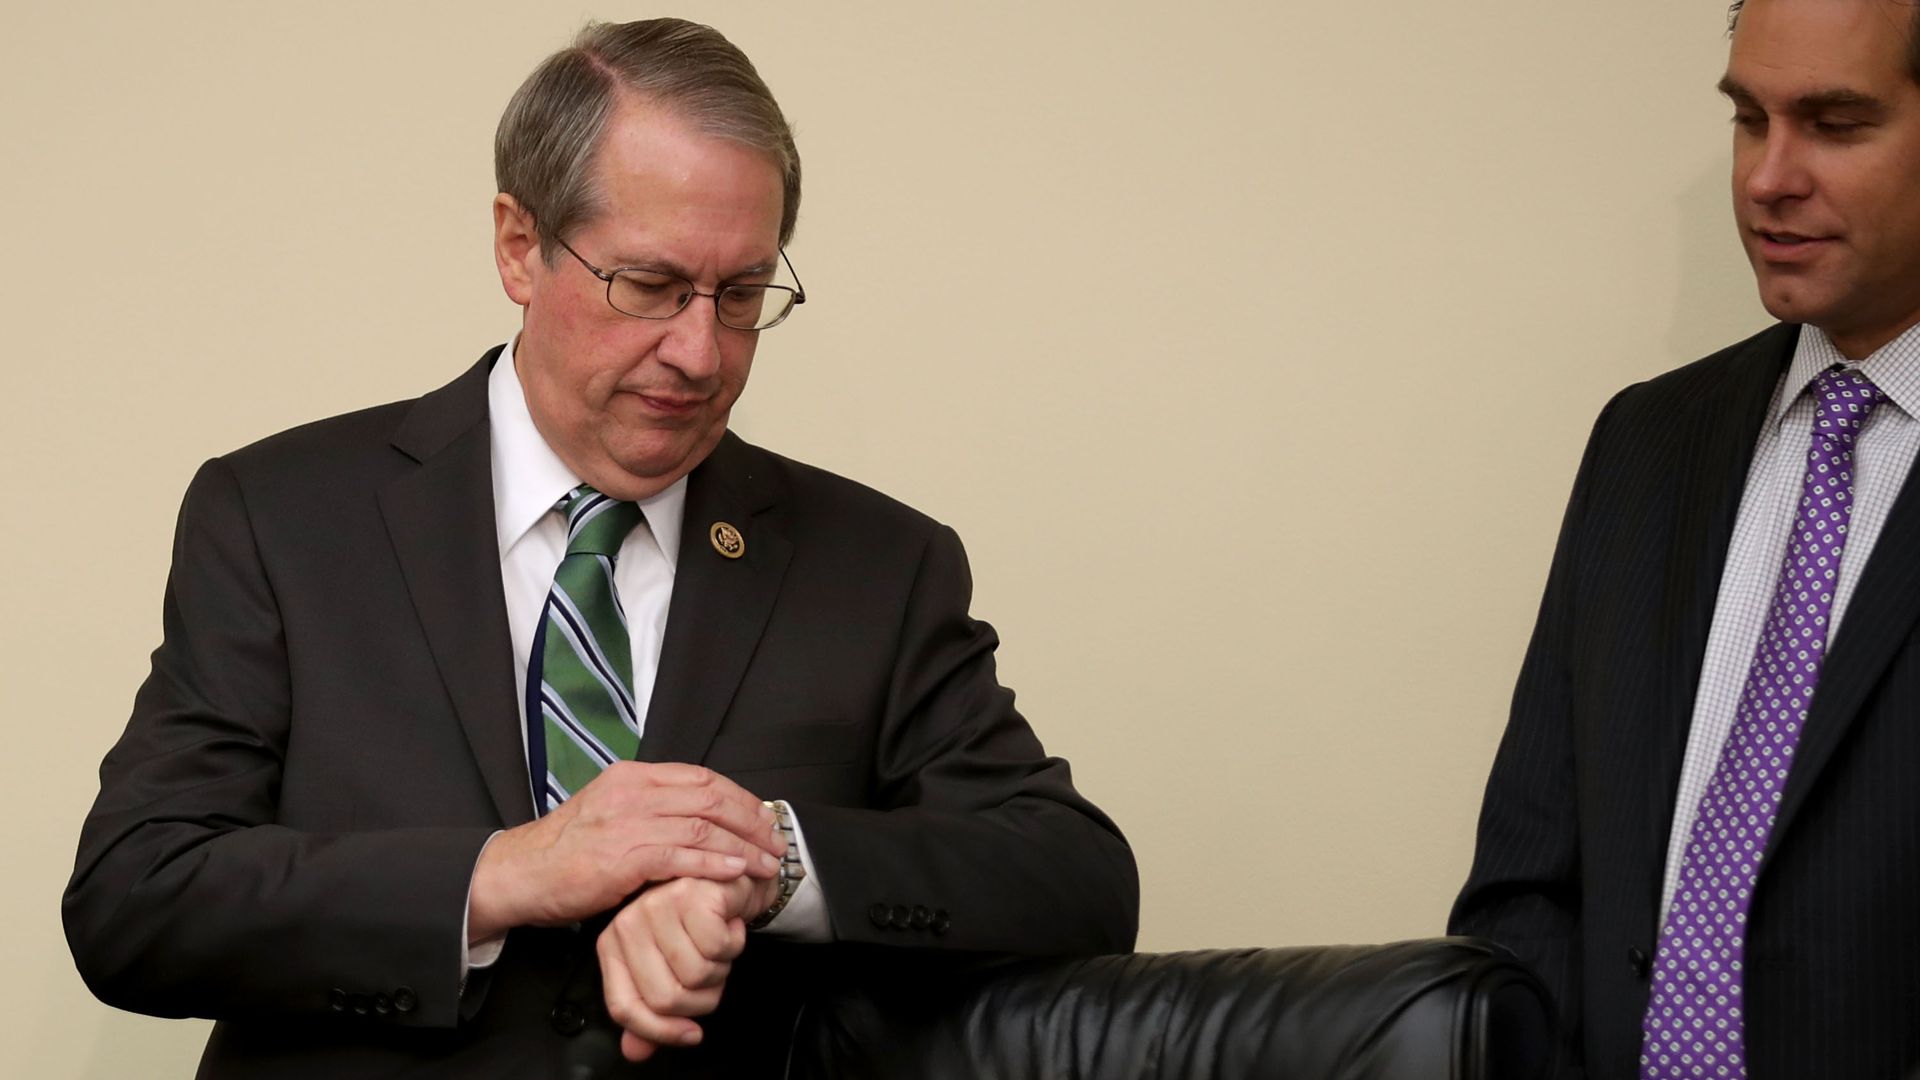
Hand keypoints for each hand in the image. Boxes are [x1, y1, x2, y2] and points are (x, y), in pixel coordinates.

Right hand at [468, 762, 783, 940]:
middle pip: (711, 797)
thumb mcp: (612, 813)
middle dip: (751, 820)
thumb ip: (653, 809)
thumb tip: (701, 820)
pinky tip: (737, 872)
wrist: (520, 874)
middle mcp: (634, 791)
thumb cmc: (568, 851)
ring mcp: (628, 822)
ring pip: (704, 828)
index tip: (763, 817)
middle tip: (775, 841)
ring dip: (743, 847)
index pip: (702, 777)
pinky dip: (716, 864)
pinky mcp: (623, 857)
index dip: (740, 797)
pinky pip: (683, 857)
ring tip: (767, 864)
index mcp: (633, 776)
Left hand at [598, 875, 779, 1060]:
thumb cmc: (699, 926)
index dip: (661, 1031)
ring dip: (721, 968)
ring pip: (696, 975)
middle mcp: (627, 924)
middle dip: (703, 998)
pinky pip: (717, 948)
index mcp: (613, 946)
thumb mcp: (671, 972)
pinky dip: (734, 943)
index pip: (625, 1007)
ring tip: (718, 945)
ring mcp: (656, 907)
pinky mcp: (690, 895)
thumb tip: (635, 1052)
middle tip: (711, 972)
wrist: (730, 881)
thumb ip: (650, 1013)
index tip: (690, 1034)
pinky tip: (729, 924)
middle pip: (665, 999)